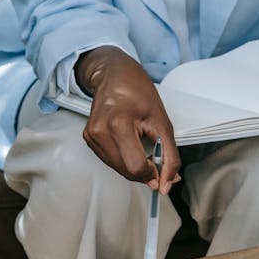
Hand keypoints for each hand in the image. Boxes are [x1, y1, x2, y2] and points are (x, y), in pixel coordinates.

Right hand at [75, 46, 181, 194]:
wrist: (115, 75)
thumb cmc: (138, 92)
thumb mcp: (163, 123)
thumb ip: (169, 157)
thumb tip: (167, 183)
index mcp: (119, 124)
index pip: (136, 167)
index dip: (152, 174)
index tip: (161, 170)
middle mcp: (100, 130)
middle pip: (126, 171)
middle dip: (144, 171)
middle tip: (153, 155)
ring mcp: (91, 135)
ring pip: (117, 168)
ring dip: (133, 165)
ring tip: (140, 144)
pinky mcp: (88, 137)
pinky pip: (109, 160)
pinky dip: (123, 159)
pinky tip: (128, 143)